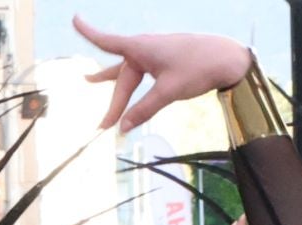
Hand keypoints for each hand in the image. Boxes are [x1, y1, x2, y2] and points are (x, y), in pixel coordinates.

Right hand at [74, 17, 252, 132]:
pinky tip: (128, 81)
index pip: (107, 42)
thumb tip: (123, 128)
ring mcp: (155, 53)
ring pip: (129, 73)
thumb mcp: (169, 92)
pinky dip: (132, 81)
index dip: (88, 32)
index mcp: (140, 48)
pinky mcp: (165, 60)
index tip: (74, 19)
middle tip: (104, 127)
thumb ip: (144, 109)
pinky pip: (142, 72)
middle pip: (123, 78)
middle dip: (115, 103)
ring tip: (91, 80)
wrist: (227, 59)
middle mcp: (144, 48)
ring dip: (112, 81)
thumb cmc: (198, 69)